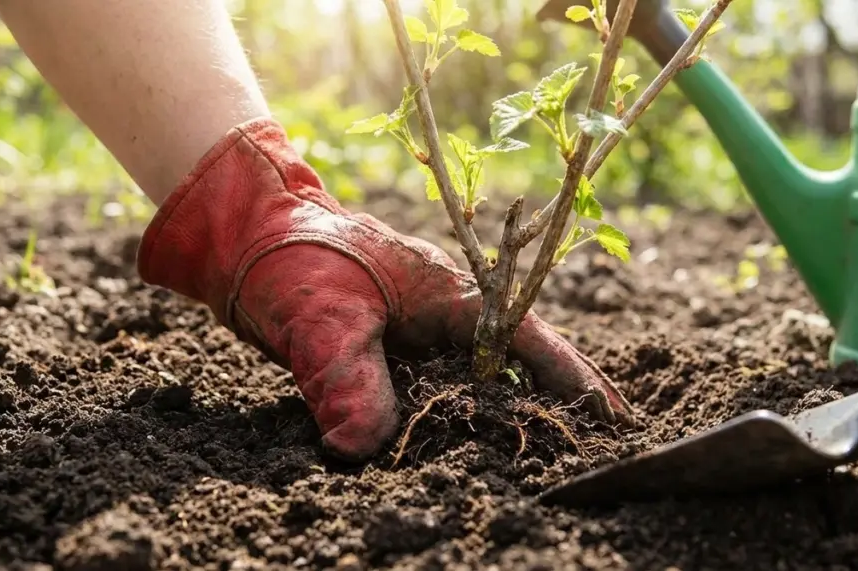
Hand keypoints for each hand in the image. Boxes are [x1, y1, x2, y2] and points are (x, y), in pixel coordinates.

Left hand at [136, 117, 634, 460]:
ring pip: (473, 388)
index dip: (570, 377)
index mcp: (448, 294)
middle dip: (552, 407)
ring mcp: (417, 340)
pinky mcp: (390, 360)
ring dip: (506, 421)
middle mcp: (443, 319)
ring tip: (548, 463)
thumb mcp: (321, 315)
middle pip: (511, 369)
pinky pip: (433, 399)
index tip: (609, 414)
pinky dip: (453, 427)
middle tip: (595, 451)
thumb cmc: (295, 259)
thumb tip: (359, 445)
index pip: (525, 339)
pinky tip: (465, 458)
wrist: (248, 241)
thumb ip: (343, 376)